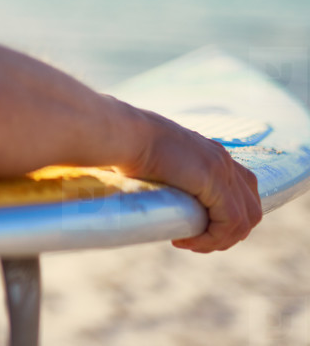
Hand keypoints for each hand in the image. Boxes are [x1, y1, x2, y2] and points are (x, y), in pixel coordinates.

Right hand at [120, 107, 262, 251]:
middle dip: (229, 233)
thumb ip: (167, 175)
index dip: (227, 217)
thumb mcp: (156, 161)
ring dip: (220, 240)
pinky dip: (212, 238)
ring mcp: (222, 169)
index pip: (242, 191)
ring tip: (190, 244)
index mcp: (212, 154)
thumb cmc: (127, 145)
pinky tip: (185, 240)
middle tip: (197, 241)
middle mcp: (223, 160)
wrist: (125, 133)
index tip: (196, 228)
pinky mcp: (213, 181)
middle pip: (251, 208)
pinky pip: (230, 222)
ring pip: (245, 219)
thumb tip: (152, 196)